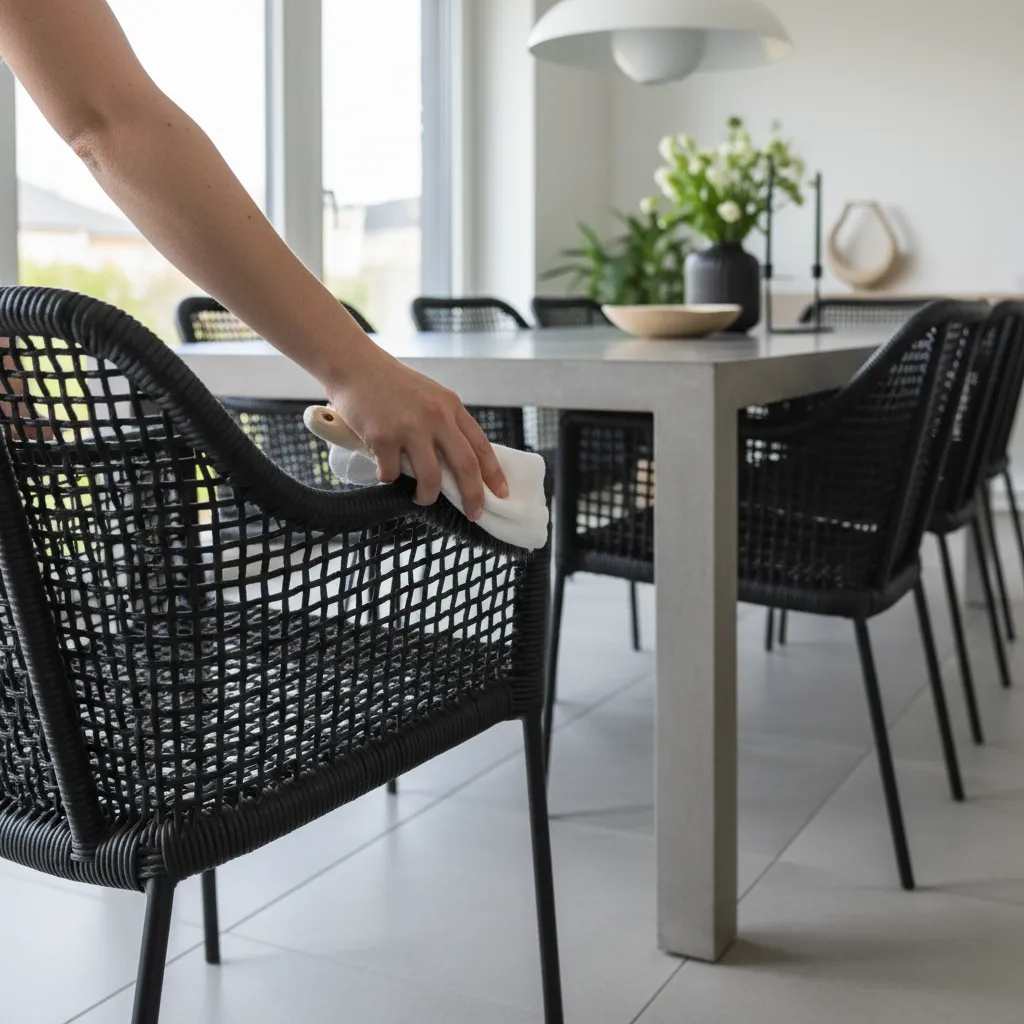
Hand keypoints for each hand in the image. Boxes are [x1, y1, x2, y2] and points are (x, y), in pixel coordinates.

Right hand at [326, 341, 508, 519]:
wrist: (354, 365)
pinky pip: (392, 473)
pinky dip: (388, 477)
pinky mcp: (383, 438)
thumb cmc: (390, 382)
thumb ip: (445, 423)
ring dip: (427, 496)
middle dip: (473, 496)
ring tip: (421, 497)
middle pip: (465, 466)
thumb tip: (459, 461)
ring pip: (431, 478)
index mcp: (450, 406)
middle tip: (474, 513)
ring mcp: (409, 428)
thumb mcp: (430, 396)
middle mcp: (435, 417)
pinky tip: (383, 469)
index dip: (494, 473)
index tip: (501, 493)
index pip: (481, 445)